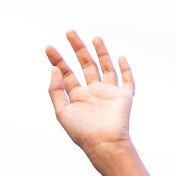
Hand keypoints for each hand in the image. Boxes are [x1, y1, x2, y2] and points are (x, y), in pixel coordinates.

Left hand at [45, 31, 133, 157]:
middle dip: (77, 48)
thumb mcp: (61, 110)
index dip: (57, 60)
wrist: (103, 143)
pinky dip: (125, 68)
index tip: (48, 47)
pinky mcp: (124, 96)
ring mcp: (109, 93)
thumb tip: (54, 69)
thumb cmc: (81, 131)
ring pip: (105, 68)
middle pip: (84, 65)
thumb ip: (56, 89)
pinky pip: (127, 80)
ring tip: (94, 38)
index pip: (65, 73)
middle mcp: (92, 92)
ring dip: (100, 53)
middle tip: (70, 32)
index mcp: (76, 96)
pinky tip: (120, 57)